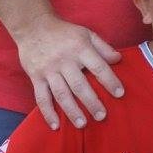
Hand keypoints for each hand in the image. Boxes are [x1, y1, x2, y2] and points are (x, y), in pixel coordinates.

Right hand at [12, 13, 123, 128]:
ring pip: (61, 94)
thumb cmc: (64, 32)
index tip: (120, 94)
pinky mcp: (35, 77)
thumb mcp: (87, 33)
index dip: (110, 81)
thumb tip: (119, 59)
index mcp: (80, 49)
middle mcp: (64, 61)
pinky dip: (48, 113)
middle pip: (79, 85)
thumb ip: (103, 47)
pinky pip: (41, 98)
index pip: (98, 67)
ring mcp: (48, 70)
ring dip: (72, 111)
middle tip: (102, 116)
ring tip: (83, 124)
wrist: (33, 27)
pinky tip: (56, 125)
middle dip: (91, 102)